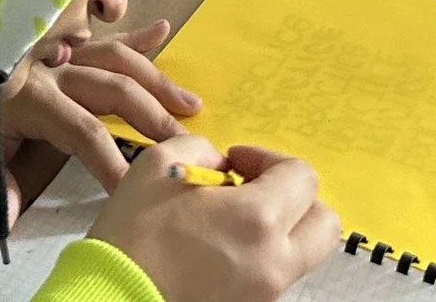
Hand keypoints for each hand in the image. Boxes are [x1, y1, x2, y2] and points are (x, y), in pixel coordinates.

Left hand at [0, 21, 199, 192]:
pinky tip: (163, 29)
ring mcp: (57, 51)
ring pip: (116, 58)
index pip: (83, 131)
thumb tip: (9, 211)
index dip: (111, 161)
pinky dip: (135, 35)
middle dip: (152, 117)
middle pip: (113, 89)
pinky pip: (103, 38)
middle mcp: (49, 68)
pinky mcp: (61, 44)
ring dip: (156, 79)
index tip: (137, 189)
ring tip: (190, 105)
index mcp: (29, 98)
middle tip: (185, 145)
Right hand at [86, 136, 339, 301]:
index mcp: (258, 220)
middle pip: (323, 223)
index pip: (302, 176)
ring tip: (229, 219)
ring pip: (300, 253)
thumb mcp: (159, 165)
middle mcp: (273, 262)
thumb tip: (219, 164)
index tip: (236, 162)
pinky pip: (272, 276)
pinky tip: (216, 247)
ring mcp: (264, 293)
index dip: (268, 158)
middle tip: (256, 188)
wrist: (112, 300)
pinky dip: (258, 255)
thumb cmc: (133, 238)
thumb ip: (201, 149)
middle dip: (296, 198)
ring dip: (278, 228)